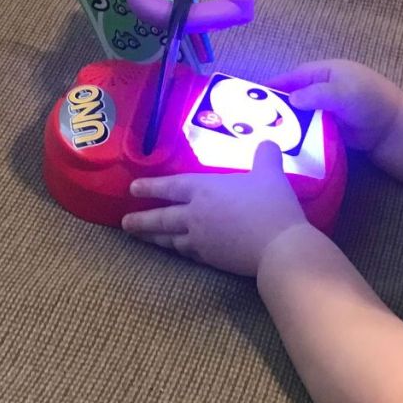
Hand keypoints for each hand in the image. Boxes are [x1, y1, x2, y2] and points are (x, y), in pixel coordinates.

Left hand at [121, 141, 311, 276]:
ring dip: (154, 238)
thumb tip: (268, 143)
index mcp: (204, 189)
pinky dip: (178, 251)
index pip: (171, 186)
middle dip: (141, 220)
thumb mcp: (270, 173)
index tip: (132, 189)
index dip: (151, 186)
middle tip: (124, 223)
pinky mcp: (211, 259)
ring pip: (170, 238)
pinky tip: (177, 251)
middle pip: (162, 217)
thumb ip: (266, 157)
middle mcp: (195, 214)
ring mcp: (200, 239)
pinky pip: (188, 253)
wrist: (278, 245)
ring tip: (142, 238)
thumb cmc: (270, 204)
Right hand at [266, 59, 402, 151]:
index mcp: (325, 72)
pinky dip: (296, 134)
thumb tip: (292, 99)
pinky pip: (307, 128)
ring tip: (262, 133)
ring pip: (298, 114)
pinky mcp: (327, 126)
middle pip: (293, 95)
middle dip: (275, 105)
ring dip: (285, 122)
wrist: (391, 127)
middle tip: (252, 117)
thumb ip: (317, 94)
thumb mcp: (344, 92)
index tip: (253, 93)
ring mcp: (325, 108)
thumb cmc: (370, 101)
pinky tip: (282, 144)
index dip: (275, 84)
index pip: (294, 76)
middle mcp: (322, 88)